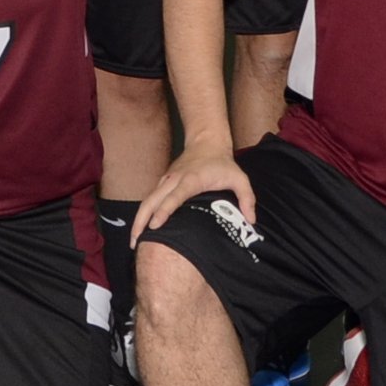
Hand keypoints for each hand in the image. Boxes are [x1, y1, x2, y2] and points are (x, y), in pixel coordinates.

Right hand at [137, 142, 253, 241]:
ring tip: (134, 241)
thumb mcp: (240, 178)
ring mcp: (166, 180)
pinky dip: (143, 213)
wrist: (207, 142)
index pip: (174, 197)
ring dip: (138, 219)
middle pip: (152, 200)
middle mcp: (174, 180)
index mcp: (192, 180)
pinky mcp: (163, 182)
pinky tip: (141, 228)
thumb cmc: (223, 164)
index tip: (154, 226)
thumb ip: (247, 199)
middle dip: (141, 221)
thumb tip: (251, 220)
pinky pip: (150, 198)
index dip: (164, 211)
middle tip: (135, 243)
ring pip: (147, 200)